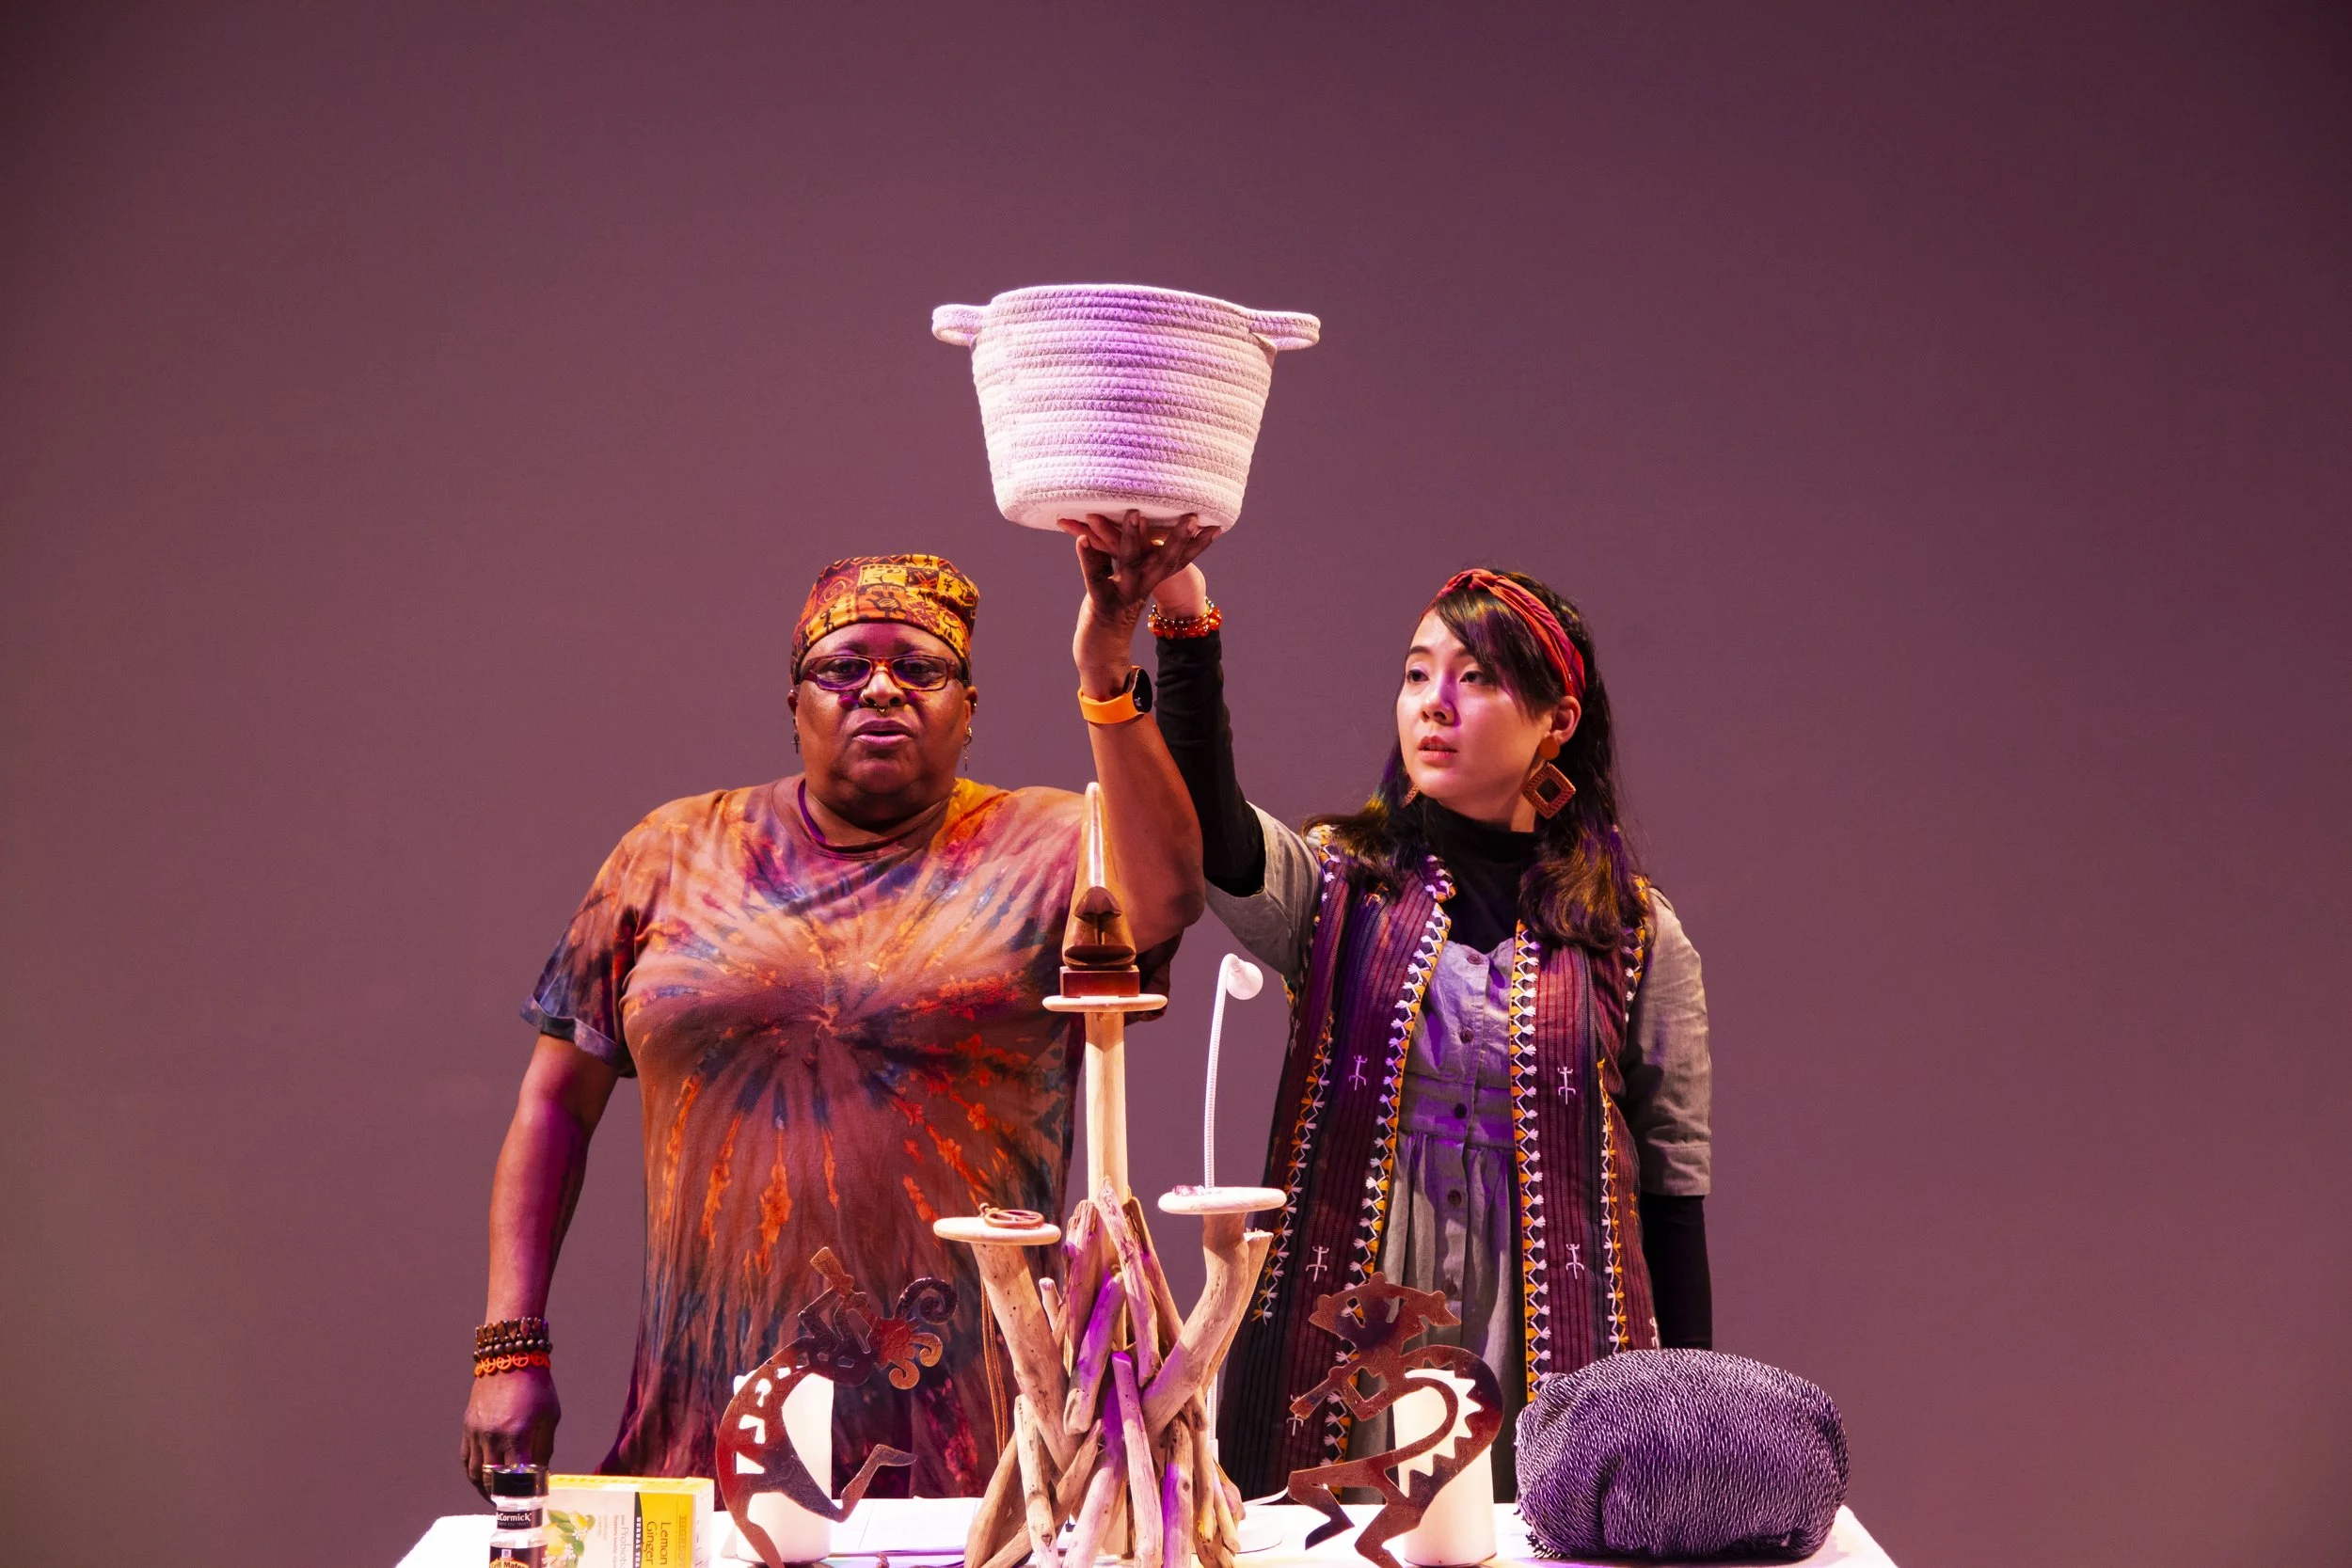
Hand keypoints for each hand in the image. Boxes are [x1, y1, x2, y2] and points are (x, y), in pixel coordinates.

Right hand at [463, 1364, 560, 1496]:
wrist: (510, 1356)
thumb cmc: (536, 1386)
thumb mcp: (550, 1416)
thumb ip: (544, 1447)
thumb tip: (540, 1473)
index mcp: (517, 1433)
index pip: (517, 1475)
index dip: (523, 1492)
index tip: (530, 1501)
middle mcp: (493, 1436)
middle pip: (493, 1479)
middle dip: (502, 1495)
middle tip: (511, 1504)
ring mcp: (476, 1432)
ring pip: (475, 1473)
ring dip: (484, 1489)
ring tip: (495, 1497)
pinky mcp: (467, 1427)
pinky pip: (465, 1458)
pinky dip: (472, 1473)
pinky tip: (481, 1479)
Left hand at [1060, 512, 1217, 693]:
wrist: (1101, 652)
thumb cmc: (1112, 609)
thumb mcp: (1127, 580)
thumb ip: (1130, 555)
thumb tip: (1137, 525)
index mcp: (1151, 579)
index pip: (1178, 560)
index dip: (1197, 545)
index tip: (1215, 526)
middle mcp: (1142, 586)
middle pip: (1164, 560)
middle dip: (1178, 538)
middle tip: (1191, 518)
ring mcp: (1123, 594)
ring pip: (1130, 562)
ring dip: (1132, 537)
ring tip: (1135, 514)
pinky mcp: (1100, 602)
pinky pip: (1094, 577)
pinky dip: (1088, 557)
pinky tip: (1082, 539)